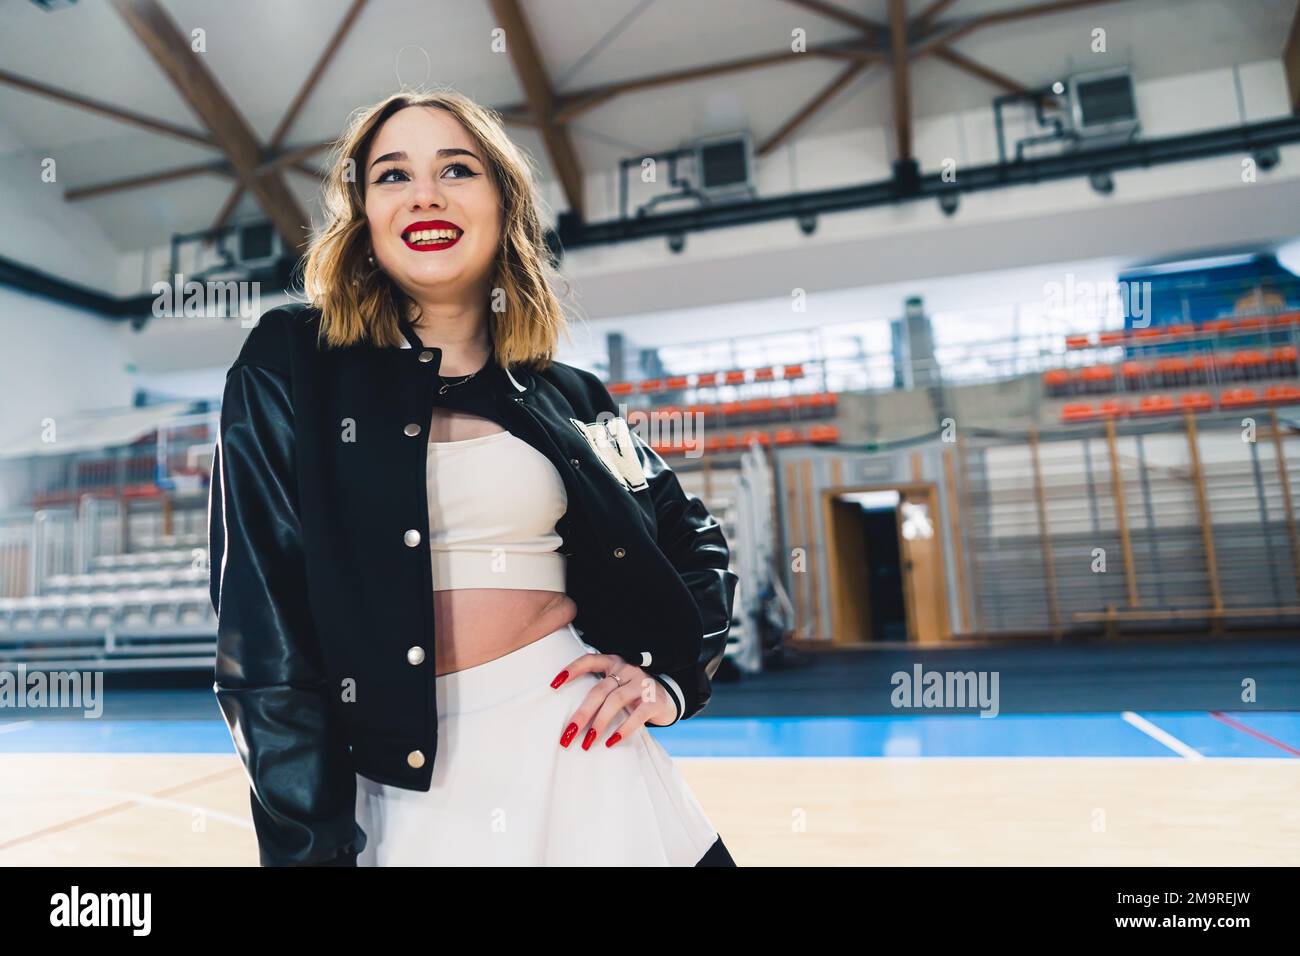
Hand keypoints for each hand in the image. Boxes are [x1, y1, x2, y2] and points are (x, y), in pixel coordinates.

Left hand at [550, 651, 676, 749]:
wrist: (669, 698)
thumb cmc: (633, 695)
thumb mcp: (617, 686)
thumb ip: (600, 691)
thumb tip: (571, 718)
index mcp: (614, 663)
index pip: (590, 660)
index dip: (572, 670)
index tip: (553, 685)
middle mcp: (627, 670)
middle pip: (599, 690)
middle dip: (582, 714)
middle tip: (568, 734)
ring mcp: (642, 684)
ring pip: (615, 701)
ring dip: (599, 723)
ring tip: (588, 742)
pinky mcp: (654, 700)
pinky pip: (637, 715)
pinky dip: (623, 730)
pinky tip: (611, 742)